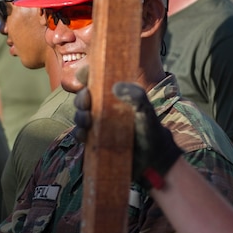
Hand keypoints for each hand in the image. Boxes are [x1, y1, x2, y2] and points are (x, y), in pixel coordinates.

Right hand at [72, 68, 181, 188]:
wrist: (153, 157)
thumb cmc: (150, 129)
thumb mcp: (147, 110)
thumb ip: (138, 95)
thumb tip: (116, 87)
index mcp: (114, 96)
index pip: (95, 81)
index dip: (86, 75)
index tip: (83, 74)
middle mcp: (103, 108)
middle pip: (83, 99)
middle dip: (81, 98)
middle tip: (86, 101)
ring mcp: (98, 125)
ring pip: (80, 116)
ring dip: (79, 116)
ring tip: (88, 120)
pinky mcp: (95, 142)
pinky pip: (80, 136)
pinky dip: (79, 134)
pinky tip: (85, 135)